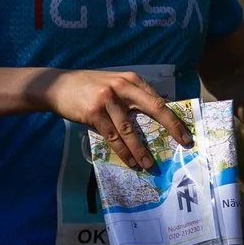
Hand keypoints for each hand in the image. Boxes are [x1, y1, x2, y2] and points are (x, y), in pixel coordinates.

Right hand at [35, 69, 189, 172]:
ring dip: (141, 149)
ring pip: (129, 129)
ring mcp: (107, 100)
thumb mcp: (113, 83)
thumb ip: (131, 95)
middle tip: (183, 143)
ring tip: (149, 164)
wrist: (57, 85)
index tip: (185, 132)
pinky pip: (112, 137)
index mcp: (131, 80)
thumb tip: (154, 114)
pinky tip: (130, 161)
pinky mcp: (93, 113)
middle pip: (153, 108)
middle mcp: (122, 87)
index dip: (173, 116)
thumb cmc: (88, 87)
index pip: (158, 99)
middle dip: (171, 127)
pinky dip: (122, 151)